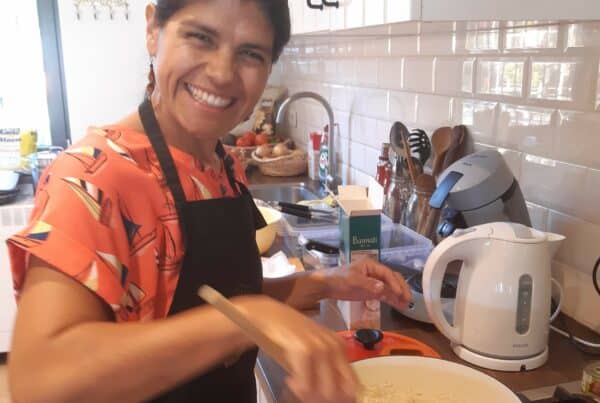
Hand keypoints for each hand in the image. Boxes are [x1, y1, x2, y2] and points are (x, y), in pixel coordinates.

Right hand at [234, 295, 358, 402]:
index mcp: (341, 348)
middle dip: (325, 399)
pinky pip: (307, 386)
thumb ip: (325, 372)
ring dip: (311, 397)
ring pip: (328, 392)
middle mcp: (336, 346)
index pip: (354, 386)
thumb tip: (332, 397)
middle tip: (306, 395)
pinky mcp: (304, 349)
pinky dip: (298, 389)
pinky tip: (289, 380)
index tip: (320, 397)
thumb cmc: (287, 336)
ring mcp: (321, 347)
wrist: (267, 314)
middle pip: (344, 392)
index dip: (341, 399)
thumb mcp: (312, 354)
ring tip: (295, 386)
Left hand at [323, 258, 411, 309]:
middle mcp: (375, 273)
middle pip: (392, 279)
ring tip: (406, 304)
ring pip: (390, 287)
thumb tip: (382, 288)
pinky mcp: (371, 291)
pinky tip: (399, 305)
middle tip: (407, 299)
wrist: (326, 286)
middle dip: (401, 288)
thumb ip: (368, 284)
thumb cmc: (338, 279)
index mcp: (371, 266)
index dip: (394, 283)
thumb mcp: (352, 281)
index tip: (399, 293)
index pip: (387, 273)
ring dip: (399, 295)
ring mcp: (374, 282)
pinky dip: (392, 299)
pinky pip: (385, 294)